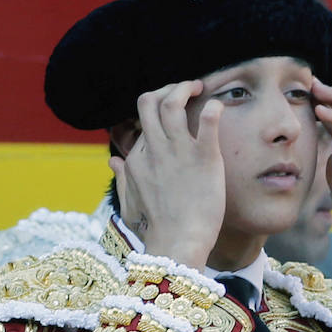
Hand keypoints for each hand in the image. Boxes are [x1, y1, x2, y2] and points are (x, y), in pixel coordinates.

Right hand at [108, 80, 224, 270]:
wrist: (177, 244)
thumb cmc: (156, 230)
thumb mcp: (130, 205)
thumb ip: (123, 180)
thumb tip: (113, 161)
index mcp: (137, 158)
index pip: (143, 122)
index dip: (158, 113)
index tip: (174, 115)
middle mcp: (154, 149)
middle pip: (150, 100)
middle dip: (167, 88)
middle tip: (185, 91)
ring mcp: (178, 152)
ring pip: (172, 101)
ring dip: (185, 87)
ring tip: (200, 87)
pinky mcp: (204, 157)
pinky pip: (207, 120)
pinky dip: (213, 108)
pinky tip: (218, 107)